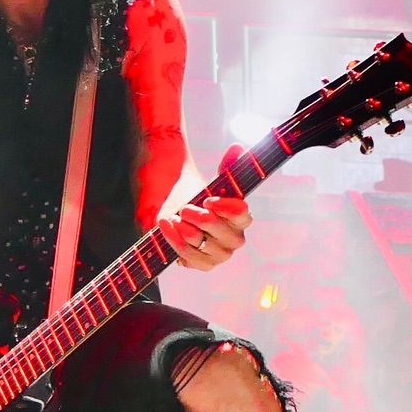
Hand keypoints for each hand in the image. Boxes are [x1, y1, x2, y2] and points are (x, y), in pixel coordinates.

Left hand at [159, 145, 251, 270]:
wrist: (174, 213)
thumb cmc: (196, 198)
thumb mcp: (211, 182)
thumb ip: (227, 167)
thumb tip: (237, 147)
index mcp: (241, 218)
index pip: (243, 216)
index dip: (228, 209)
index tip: (209, 200)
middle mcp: (234, 239)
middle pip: (226, 235)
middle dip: (203, 221)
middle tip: (186, 208)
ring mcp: (218, 254)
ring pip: (208, 249)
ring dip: (187, 232)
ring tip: (175, 218)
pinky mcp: (201, 264)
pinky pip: (191, 259)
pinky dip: (176, 243)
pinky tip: (167, 228)